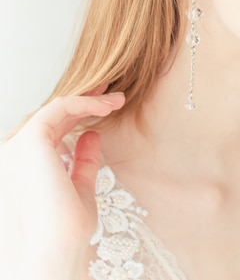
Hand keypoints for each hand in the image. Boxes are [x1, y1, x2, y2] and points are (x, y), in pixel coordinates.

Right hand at [0, 92, 124, 279]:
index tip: (104, 106)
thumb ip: (83, 160)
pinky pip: (58, 110)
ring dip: (88, 99)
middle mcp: (18, 154)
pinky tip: (106, 105)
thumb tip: (91, 135)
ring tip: (117, 99)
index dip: (78, 115)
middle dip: (84, 101)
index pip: (52, 131)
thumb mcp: (81, 186)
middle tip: (111, 94)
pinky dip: (83, 102)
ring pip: (55, 109)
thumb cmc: (68, 227)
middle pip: (54, 117)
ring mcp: (19, 148)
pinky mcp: (30, 144)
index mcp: (27, 166)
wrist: (58, 249)